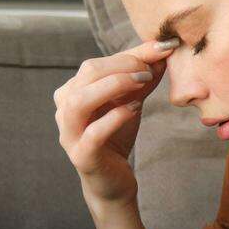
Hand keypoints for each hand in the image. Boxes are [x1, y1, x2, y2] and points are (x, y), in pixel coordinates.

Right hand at [53, 38, 178, 207]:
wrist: (114, 180)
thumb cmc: (118, 135)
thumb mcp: (132, 101)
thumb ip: (143, 77)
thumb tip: (163, 49)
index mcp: (72, 92)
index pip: (95, 64)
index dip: (129, 55)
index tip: (161, 50)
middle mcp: (64, 110)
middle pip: (86, 75)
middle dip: (122, 67)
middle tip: (150, 69)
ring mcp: (70, 134)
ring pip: (79, 101)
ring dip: (114, 86)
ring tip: (142, 83)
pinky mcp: (82, 156)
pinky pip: (93, 133)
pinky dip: (115, 117)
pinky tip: (135, 109)